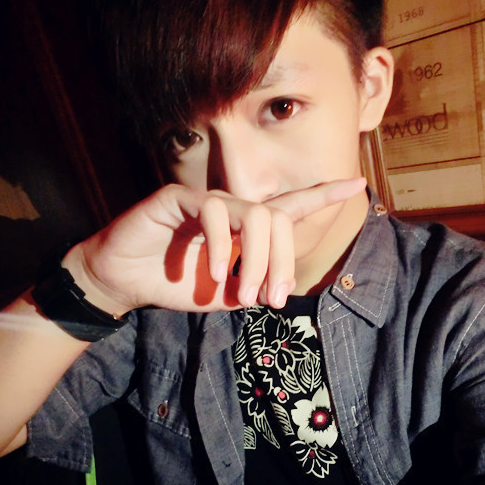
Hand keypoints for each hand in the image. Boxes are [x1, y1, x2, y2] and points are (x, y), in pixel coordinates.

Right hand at [63, 178, 365, 314]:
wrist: (126, 283)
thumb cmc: (177, 286)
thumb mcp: (223, 296)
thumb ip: (251, 287)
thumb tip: (277, 289)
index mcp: (246, 230)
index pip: (289, 208)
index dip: (323, 195)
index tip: (358, 183)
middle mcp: (232, 210)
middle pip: (279, 220)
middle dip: (284, 263)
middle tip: (273, 301)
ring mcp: (208, 200)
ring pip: (255, 216)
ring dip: (257, 261)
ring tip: (246, 295)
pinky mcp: (180, 198)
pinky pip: (215, 213)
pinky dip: (222, 247)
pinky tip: (213, 272)